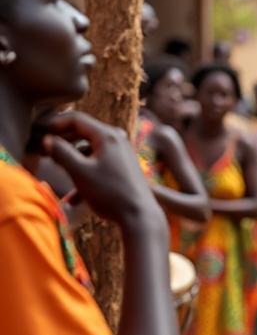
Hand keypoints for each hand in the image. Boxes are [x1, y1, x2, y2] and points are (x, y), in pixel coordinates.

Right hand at [41, 112, 157, 223]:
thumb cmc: (110, 193)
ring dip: (72, 159)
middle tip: (43, 149)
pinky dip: (85, 175)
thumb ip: (61, 153)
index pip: (76, 119)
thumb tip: (47, 139)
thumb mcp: (80, 172)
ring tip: (54, 166)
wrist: (140, 216)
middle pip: (83, 132)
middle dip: (61, 140)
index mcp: (107, 135)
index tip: (39, 133)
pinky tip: (72, 200)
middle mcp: (118, 140)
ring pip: (89, 151)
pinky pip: (99, 164)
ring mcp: (122, 153)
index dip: (54, 124)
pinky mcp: (123, 167)